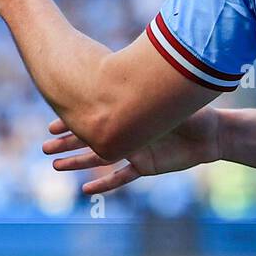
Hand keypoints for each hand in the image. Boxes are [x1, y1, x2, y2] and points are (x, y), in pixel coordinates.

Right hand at [43, 107, 221, 195]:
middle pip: (91, 138)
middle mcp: (127, 132)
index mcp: (128, 113)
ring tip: (55, 166)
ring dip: (78, 162)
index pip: (94, 116)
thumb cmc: (191, 111)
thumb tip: (133, 66)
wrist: (211, 133)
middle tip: (43, 147)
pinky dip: (105, 183)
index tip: (50, 124)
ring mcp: (134, 150)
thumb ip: (147, 91)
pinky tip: (86, 190)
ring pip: (100, 157)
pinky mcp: (146, 166)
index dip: (72, 122)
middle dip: (66, 142)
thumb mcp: (166, 100)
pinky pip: (122, 177)